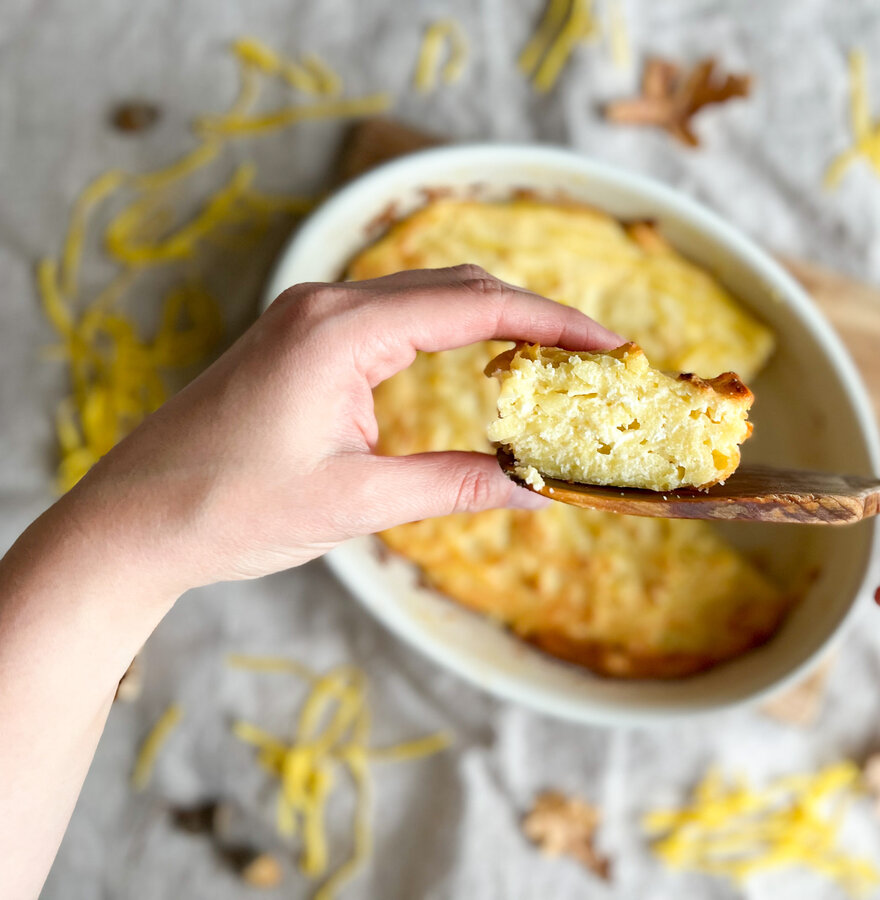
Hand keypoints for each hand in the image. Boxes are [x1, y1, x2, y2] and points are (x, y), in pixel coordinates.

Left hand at [67, 264, 619, 591]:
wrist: (135, 520)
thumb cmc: (232, 509)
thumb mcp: (358, 503)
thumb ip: (455, 486)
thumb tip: (537, 489)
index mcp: (342, 331)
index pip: (475, 306)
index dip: (552, 323)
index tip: (609, 346)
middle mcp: (327, 305)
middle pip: (458, 287)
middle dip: (533, 317)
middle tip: (595, 357)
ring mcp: (310, 317)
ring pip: (427, 296)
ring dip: (494, 320)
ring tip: (554, 359)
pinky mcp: (301, 339)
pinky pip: (395, 316)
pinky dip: (450, 332)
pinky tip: (480, 363)